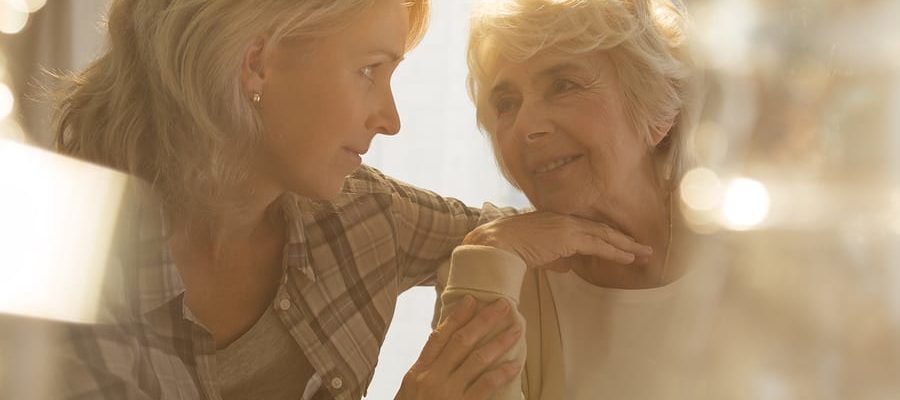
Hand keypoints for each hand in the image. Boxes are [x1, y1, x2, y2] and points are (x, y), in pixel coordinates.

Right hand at [396, 296, 522, 399]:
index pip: (438, 338)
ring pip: (477, 359)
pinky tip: (515, 364)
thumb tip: (440, 344)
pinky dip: (501, 374)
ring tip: (515, 329)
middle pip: (461, 342)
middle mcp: (431, 379)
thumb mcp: (408, 392)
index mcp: (417, 373)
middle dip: (483, 321)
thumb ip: (424, 370)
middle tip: (501, 305)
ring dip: (499, 342)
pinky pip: (485, 387)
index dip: (456, 317)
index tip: (471, 300)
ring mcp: (446, 393)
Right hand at [462, 211, 652, 267]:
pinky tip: (628, 258)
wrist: (497, 242)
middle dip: (624, 239)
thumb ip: (555, 257)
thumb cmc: (510, 247)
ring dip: (626, 246)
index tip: (623, 243)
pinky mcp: (568, 236)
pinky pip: (598, 245)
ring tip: (644, 254)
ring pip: (604, 235)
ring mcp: (568, 226)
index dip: (608, 236)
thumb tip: (568, 266)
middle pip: (602, 229)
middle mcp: (565, 219)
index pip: (589, 228)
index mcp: (557, 220)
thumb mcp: (538, 252)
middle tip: (643, 248)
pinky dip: (615, 252)